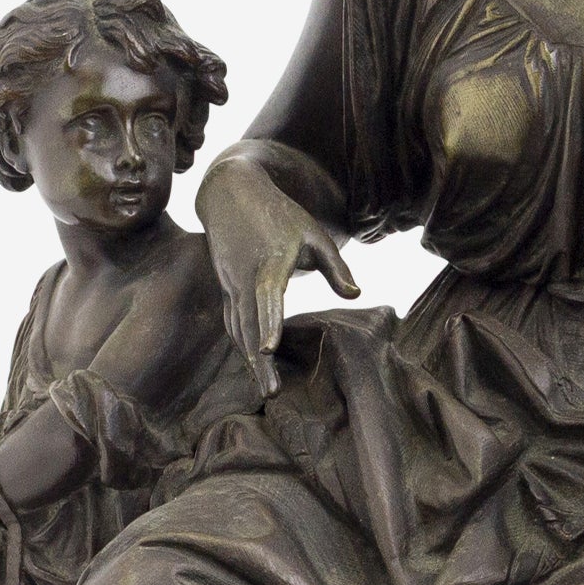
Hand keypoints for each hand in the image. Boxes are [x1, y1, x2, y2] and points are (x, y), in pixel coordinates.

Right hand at [200, 153, 358, 398]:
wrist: (229, 192)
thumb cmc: (279, 214)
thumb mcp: (312, 233)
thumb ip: (335, 266)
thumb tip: (357, 294)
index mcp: (270, 261)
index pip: (267, 297)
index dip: (268, 324)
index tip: (268, 351)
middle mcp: (245, 276)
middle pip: (249, 324)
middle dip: (259, 361)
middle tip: (273, 393)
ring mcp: (232, 283)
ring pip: (238, 327)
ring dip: (249, 360)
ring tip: (266, 388)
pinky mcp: (226, 287)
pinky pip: (234, 321)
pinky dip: (242, 344)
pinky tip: (253, 364)